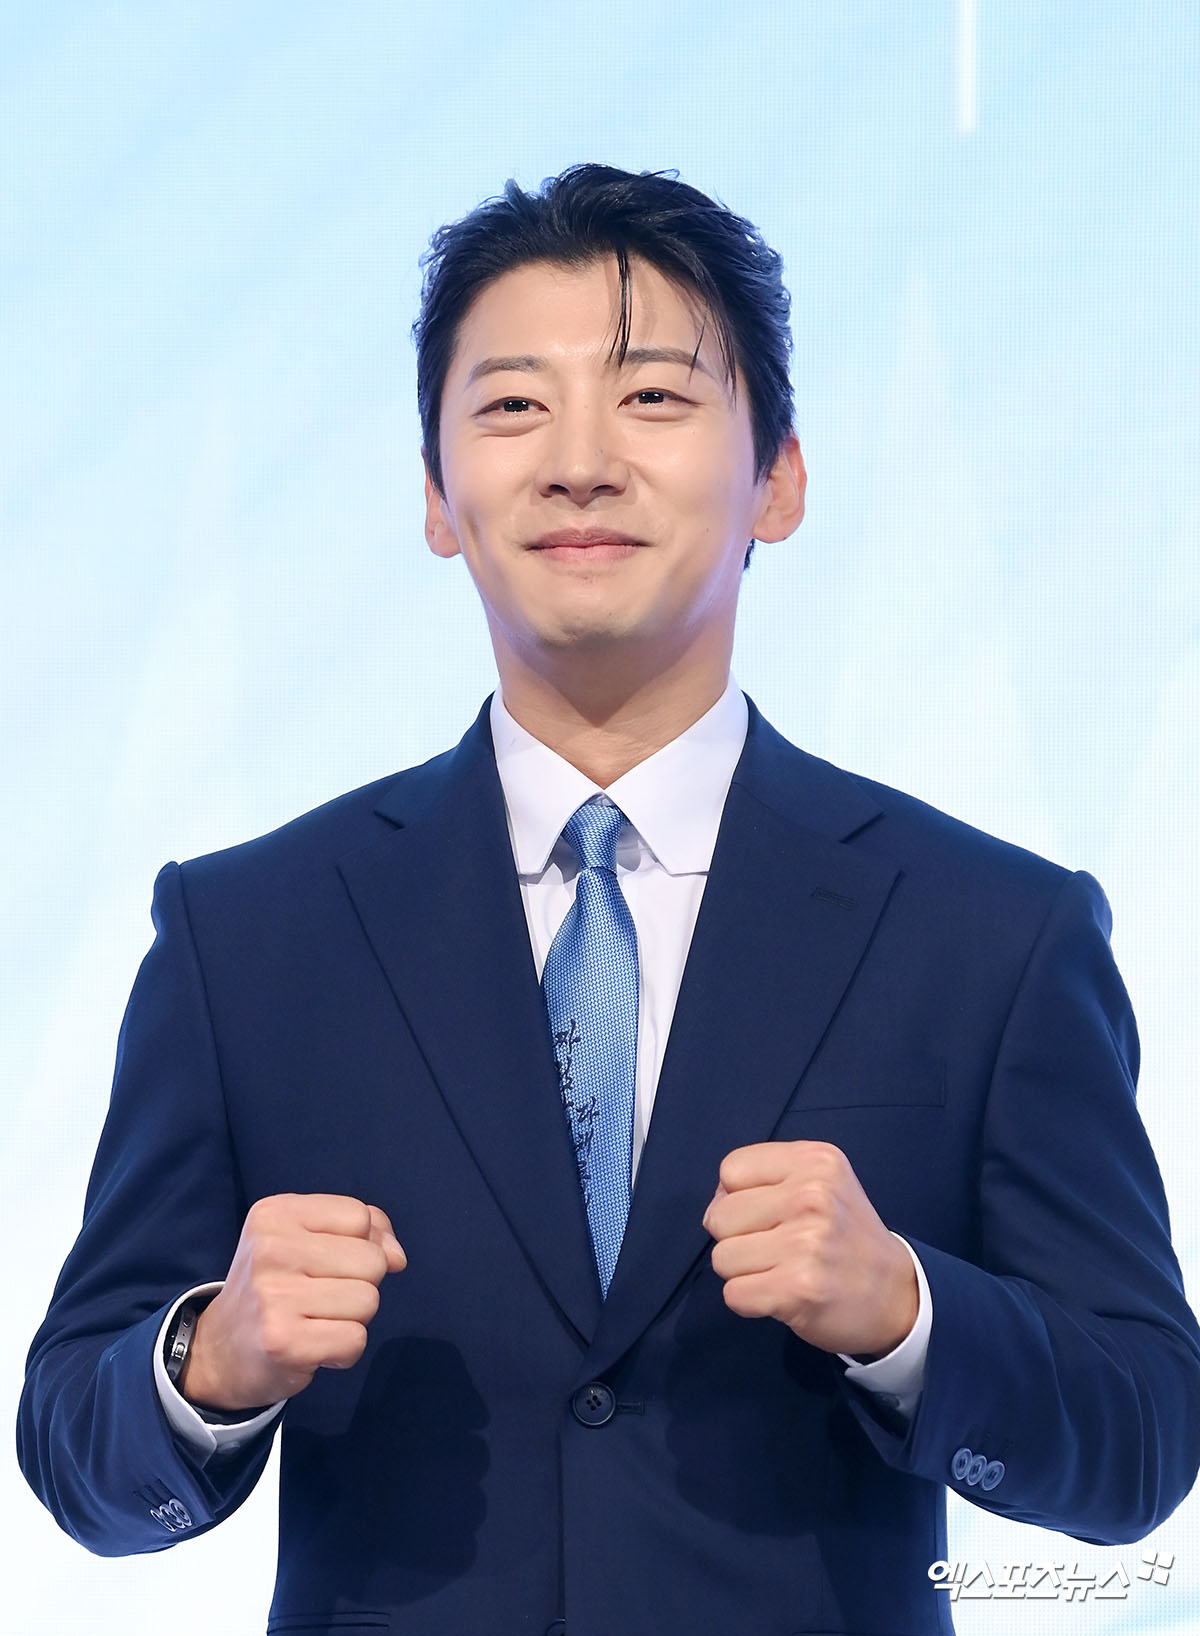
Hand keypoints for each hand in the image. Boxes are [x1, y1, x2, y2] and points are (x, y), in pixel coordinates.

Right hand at [180, 1193, 406, 1410]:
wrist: (220, 1351)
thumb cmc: (277, 1286)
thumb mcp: (309, 1238)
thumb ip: (364, 1231)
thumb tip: (398, 1257)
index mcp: (276, 1213)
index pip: (360, 1217)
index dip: (360, 1244)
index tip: (327, 1263)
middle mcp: (271, 1248)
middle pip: (372, 1260)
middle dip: (358, 1284)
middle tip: (317, 1298)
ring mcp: (274, 1296)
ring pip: (368, 1301)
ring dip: (352, 1319)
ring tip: (314, 1321)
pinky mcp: (283, 1342)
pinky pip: (355, 1340)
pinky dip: (344, 1351)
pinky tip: (314, 1347)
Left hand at [702, 1141, 916, 1358]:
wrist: (896, 1294)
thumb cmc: (845, 1236)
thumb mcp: (822, 1182)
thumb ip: (770, 1178)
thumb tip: (716, 1200)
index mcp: (815, 1161)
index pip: (731, 1170)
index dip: (737, 1197)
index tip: (768, 1215)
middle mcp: (812, 1195)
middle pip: (719, 1215)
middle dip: (737, 1237)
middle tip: (775, 1248)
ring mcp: (807, 1243)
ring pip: (722, 1258)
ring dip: (743, 1272)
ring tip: (781, 1271)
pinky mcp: (799, 1288)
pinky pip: (733, 1294)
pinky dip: (750, 1301)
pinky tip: (781, 1295)